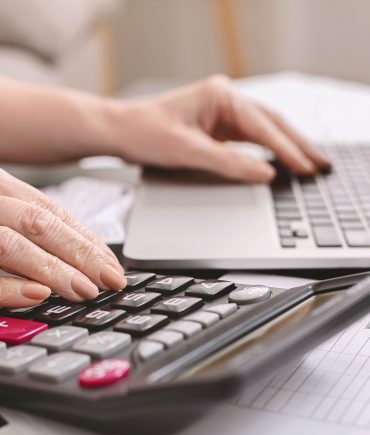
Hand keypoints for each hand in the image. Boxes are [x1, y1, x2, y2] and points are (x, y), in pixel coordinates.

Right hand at [0, 169, 125, 307]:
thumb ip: (34, 227)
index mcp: (3, 190)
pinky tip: (38, 294)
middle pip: (39, 223)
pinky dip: (9, 286)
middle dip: (80, 254)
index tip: (114, 267)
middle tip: (110, 281)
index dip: (87, 241)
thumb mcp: (4, 211)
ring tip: (85, 291)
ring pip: (12, 244)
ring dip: (54, 269)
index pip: (52, 213)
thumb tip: (88, 257)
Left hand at [113, 75, 329, 181]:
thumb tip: (264, 172)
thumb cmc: (145, 133)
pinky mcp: (216, 127)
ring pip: (263, 130)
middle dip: (296, 144)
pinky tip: (279, 160)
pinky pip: (249, 138)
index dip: (286, 149)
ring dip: (285, 146)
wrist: (121, 132)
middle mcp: (224, 100)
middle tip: (319, 164)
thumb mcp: (188, 151)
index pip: (263, 125)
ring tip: (308, 163)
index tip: (304, 167)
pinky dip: (266, 150)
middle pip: (271, 123)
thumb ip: (228, 162)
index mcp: (220, 96)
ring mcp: (221, 113)